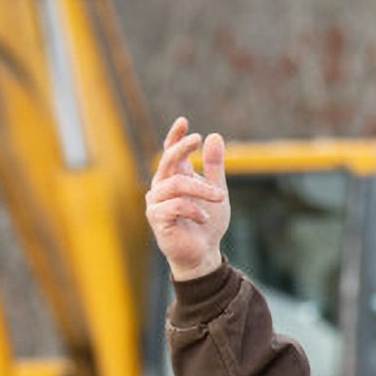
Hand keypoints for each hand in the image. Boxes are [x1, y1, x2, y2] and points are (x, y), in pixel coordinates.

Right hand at [145, 116, 229, 279]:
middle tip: (199, 139)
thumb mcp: (216, 192)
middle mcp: (161, 187)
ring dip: (201, 189)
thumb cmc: (207, 223)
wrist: (203, 254)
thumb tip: (215, 136)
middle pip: (167, 160)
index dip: (175, 136)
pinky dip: (193, 209)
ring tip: (219, 196)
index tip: (184, 122)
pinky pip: (175, 205)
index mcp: (174, 177)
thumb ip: (214, 167)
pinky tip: (204, 217)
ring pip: (176, 184)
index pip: (170, 151)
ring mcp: (156, 202)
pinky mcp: (157, 218)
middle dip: (182, 147)